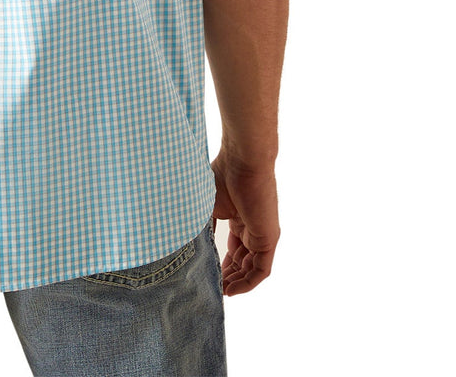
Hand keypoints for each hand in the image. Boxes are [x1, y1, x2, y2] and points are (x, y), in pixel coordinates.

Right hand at [210, 148, 278, 295]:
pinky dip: (248, 282)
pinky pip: (261, 269)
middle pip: (242, 261)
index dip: (221, 264)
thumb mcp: (206, 206)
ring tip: (220, 291)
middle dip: (228, 276)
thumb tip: (186, 245)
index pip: (233, 249)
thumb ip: (201, 226)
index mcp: (238, 218)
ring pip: (251, 268)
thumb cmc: (222, 177)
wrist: (242, 162)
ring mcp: (262, 234)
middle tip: (213, 287)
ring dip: (237, 282)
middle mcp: (252, 228)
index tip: (207, 274)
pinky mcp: (269, 239)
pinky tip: (233, 290)